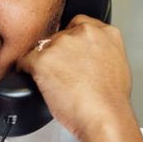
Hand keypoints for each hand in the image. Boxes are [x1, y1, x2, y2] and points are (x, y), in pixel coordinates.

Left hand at [16, 15, 133, 141]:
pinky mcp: (43, 59)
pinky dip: (26, 71)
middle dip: (57, 54)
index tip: (68, 55)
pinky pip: (25, 60)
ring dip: (43, 63)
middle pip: (58, 36)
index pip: (78, 25)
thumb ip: (101, 52)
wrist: (104, 116)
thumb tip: (89, 56)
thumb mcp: (117, 65)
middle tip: (61, 75)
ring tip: (53, 83)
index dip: (70, 42)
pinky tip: (37, 82)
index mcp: (105, 32)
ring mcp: (62, 44)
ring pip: (42, 48)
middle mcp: (84, 32)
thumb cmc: (110, 101)